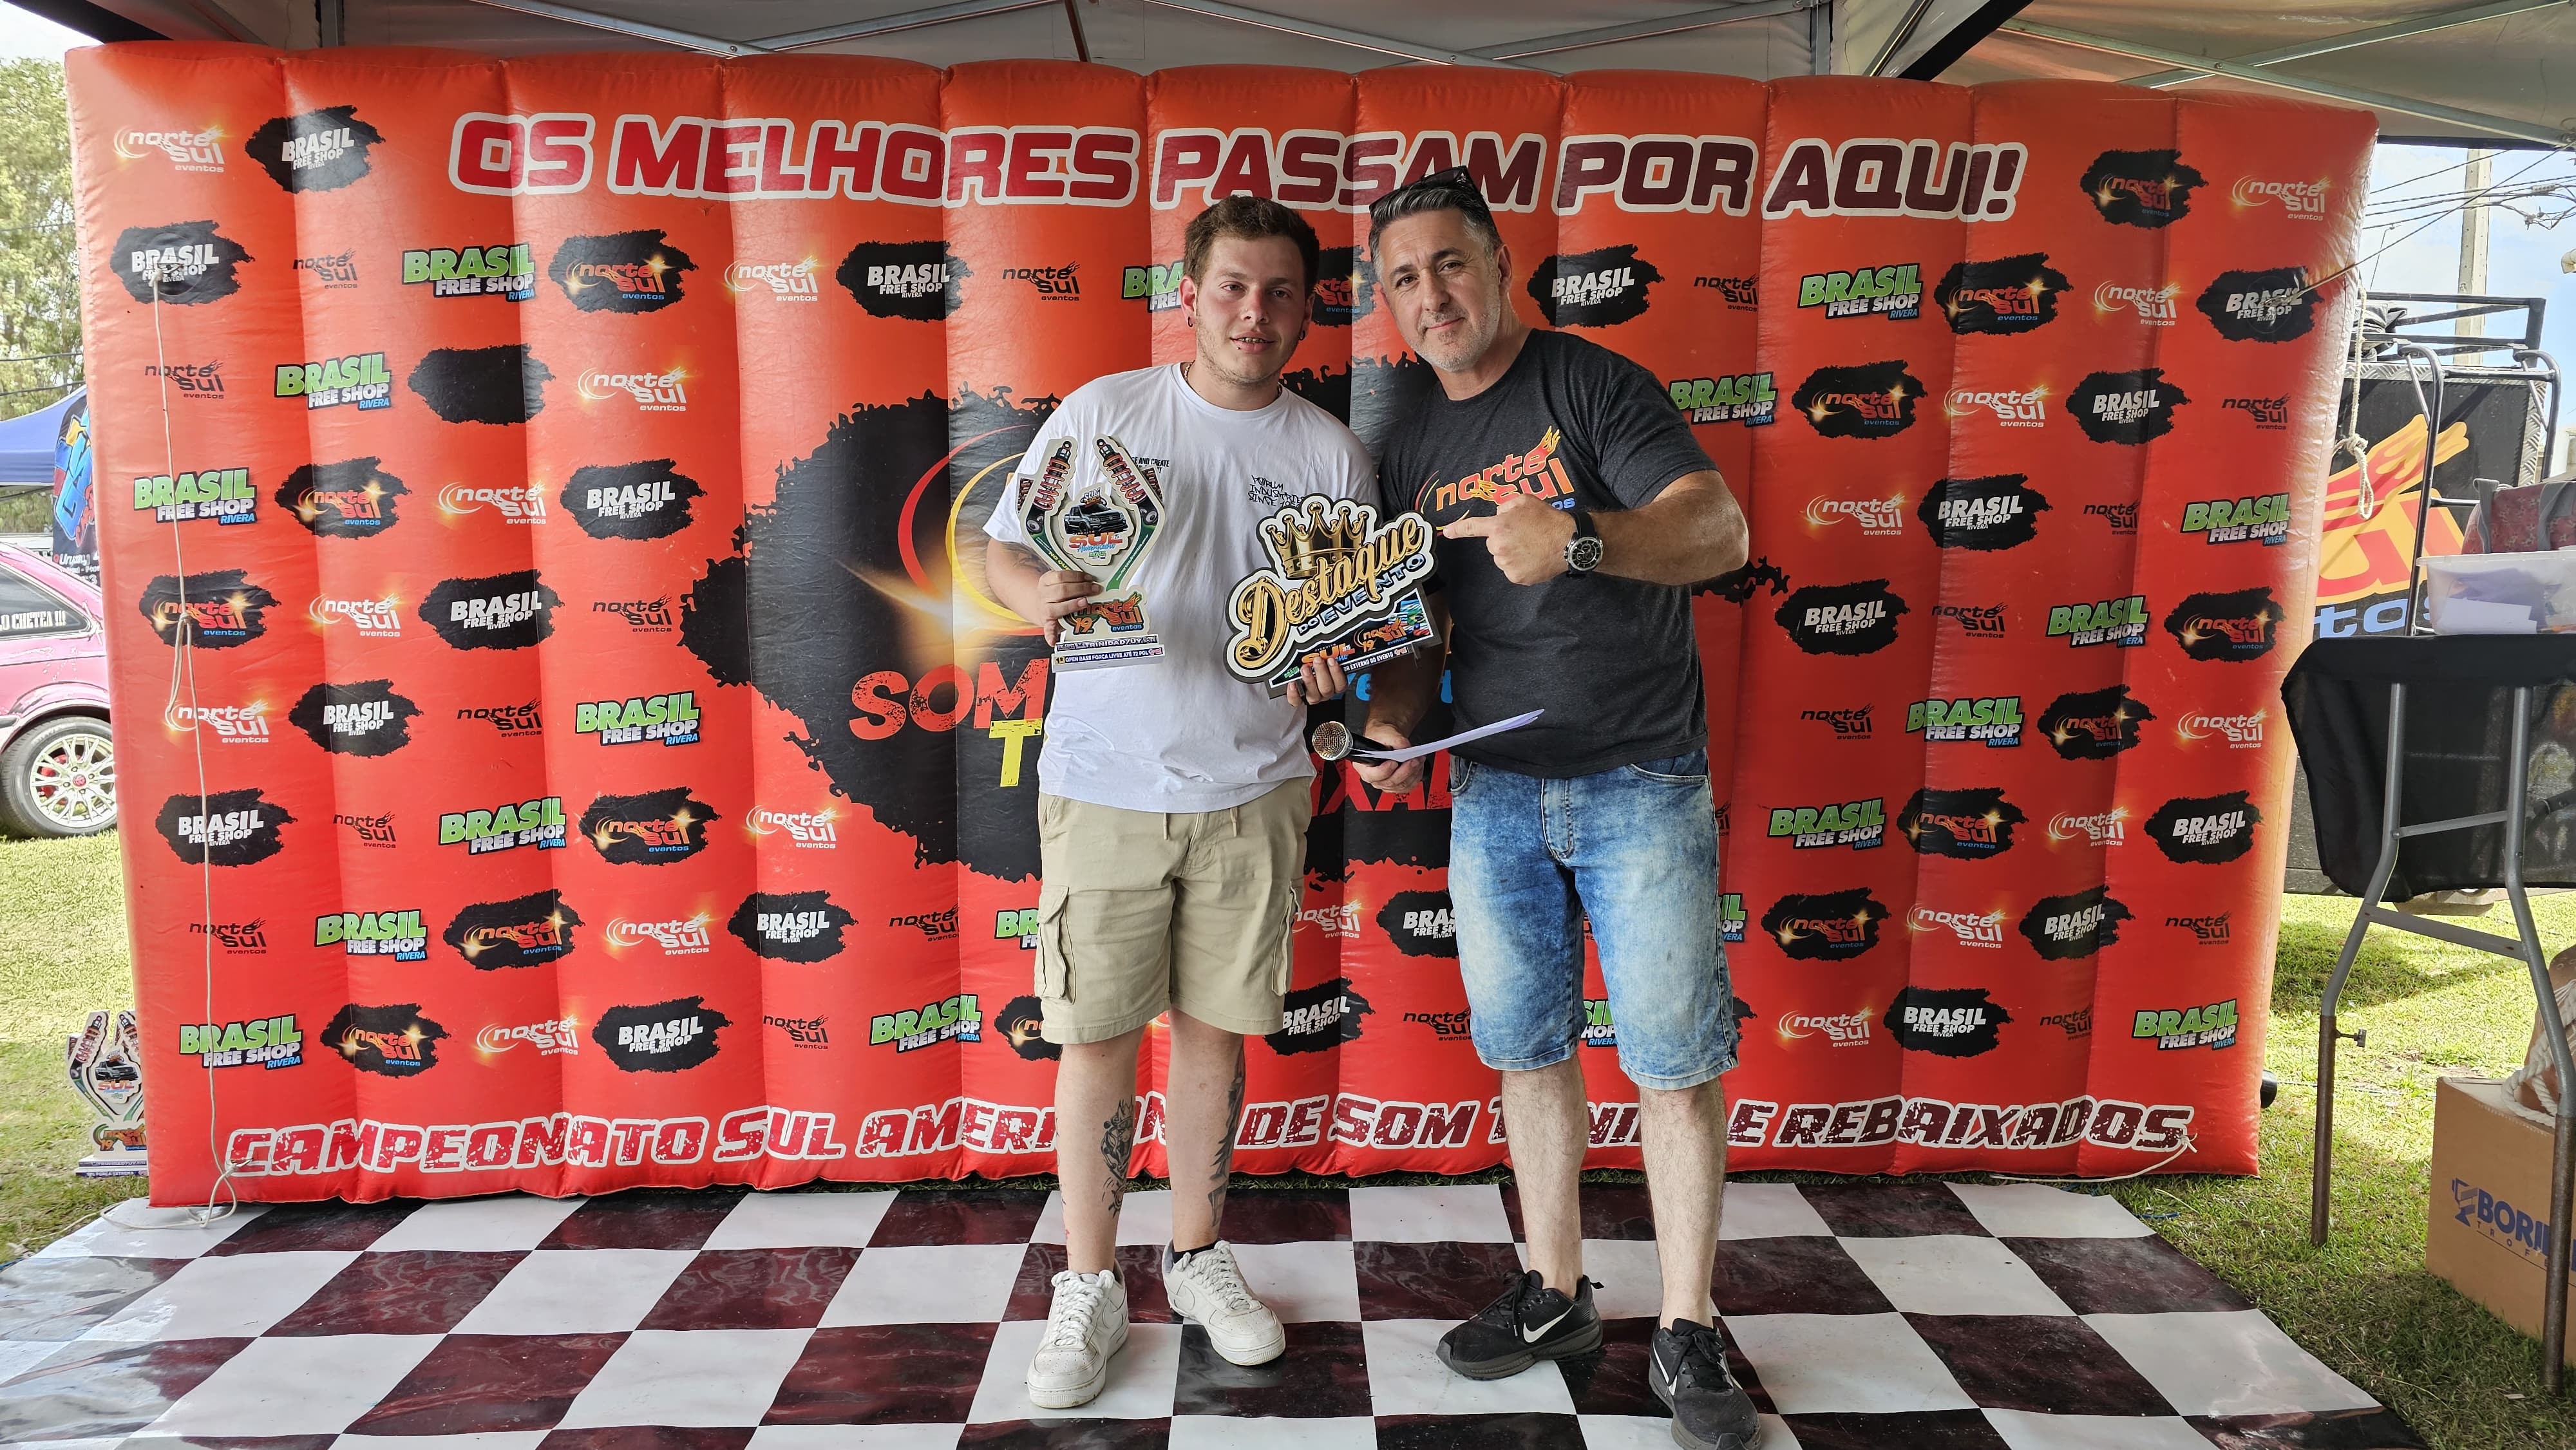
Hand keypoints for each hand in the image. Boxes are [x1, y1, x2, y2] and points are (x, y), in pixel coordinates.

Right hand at [1034, 570, 1100, 645]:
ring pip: (1057, 607)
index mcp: (1046, 581)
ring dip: (1072, 605)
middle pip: (1062, 590)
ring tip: (1085, 603)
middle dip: (1081, 588)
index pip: (1061, 576)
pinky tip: (1054, 641)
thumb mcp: (1060, 583)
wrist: (1040, 607)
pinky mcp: (1047, 624)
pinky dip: (1050, 635)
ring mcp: (1044, 610)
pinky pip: (1048, 630)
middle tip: (1095, 589)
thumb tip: (1094, 583)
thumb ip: (1073, 582)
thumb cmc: (1056, 595)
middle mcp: (1044, 595)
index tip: (1089, 578)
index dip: (1077, 576)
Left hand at [1286, 651, 1349, 705]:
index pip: (1341, 683)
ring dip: (1310, 680)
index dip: (1337, 673)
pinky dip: (1294, 693)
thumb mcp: (1321, 651)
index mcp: (1334, 682)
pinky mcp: (1298, 699)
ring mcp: (1312, 696)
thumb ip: (1328, 648)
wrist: (1296, 667)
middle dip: (1322, 673)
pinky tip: (1292, 683)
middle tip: (1317, 660)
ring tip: (1305, 668)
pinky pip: (1297, 701)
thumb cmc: (1312, 658)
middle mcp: (1324, 691)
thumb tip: (1332, 630)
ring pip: (1315, 696)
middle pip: (1327, 688)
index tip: (1332, 659)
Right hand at [1353, 721, 1422, 793]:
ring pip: (1401, 785)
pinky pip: (1408, 786)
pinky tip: (1418, 766)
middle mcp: (1374, 778)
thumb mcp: (1386, 733)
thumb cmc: (1381, 737)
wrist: (1387, 739)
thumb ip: (1396, 741)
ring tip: (1419, 760)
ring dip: (1413, 773)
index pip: (1373, 775)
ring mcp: (1385, 783)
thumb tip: (1406, 748)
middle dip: (1405, 771)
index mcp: (1365, 766)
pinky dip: (1416, 776)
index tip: (1394, 762)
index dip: (1384, 771)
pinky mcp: (1396, 785)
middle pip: (1390, 781)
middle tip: (1414, 760)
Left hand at [1441, 492, 1575, 584]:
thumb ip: (1505, 505)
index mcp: (1498, 527)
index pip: (1472, 528)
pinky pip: (1512, 570)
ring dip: (1513, 552)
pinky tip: (1534, 557)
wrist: (1569, 542)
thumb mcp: (1525, 500)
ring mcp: (1507, 564)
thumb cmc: (1548, 519)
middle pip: (1493, 544)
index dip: (1457, 529)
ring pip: (1502, 558)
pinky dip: (1521, 565)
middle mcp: (1499, 547)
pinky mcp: (1516, 577)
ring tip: (1532, 546)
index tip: (1446, 532)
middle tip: (1525, 534)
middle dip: (1504, 539)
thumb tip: (1498, 514)